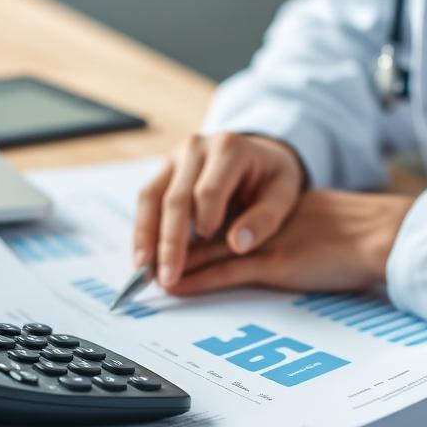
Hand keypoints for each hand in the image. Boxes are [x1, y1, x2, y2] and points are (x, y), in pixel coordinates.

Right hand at [134, 133, 305, 287]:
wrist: (258, 154)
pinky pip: (146, 200)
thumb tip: (238, 245)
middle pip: (176, 198)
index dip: (206, 218)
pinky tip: (143, 259)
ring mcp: (174, 157)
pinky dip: (142, 231)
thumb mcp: (284, 193)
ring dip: (146, 238)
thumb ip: (265, 218)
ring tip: (144, 272)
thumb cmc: (271, 179)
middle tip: (169, 278)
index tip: (207, 241)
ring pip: (151, 198)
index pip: (209, 189)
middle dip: (170, 241)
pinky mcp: (163, 170)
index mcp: (229, 148)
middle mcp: (196, 147)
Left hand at [165, 190, 414, 295]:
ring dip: (173, 263)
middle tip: (140, 261)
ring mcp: (265, 240)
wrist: (384, 235)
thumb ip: (281, 232)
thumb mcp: (312, 227)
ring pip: (207, 251)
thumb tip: (254, 244)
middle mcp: (258, 221)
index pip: (217, 216)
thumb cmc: (358, 238)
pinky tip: (175, 286)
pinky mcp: (275, 262)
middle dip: (167, 244)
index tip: (163, 239)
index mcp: (267, 208)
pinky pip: (227, 272)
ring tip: (145, 277)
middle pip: (201, 232)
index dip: (187, 229)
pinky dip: (198, 280)